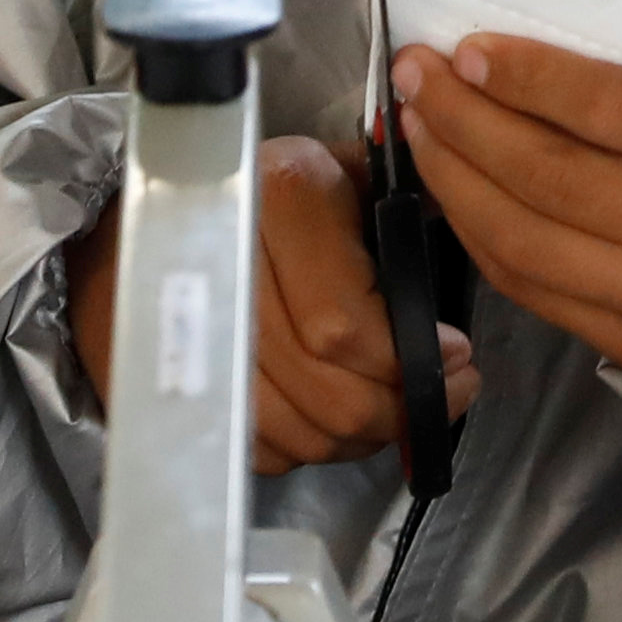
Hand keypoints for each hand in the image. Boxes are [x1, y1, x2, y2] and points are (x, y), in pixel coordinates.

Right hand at [68, 134, 481, 477]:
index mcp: (281, 201)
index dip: (409, 362)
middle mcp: (231, 270)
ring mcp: (196, 337)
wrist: (152, 214)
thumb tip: (470, 225)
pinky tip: (335, 417)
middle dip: (401, 410)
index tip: (455, 357)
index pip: (344, 328)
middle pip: (328, 394)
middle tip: (443, 393)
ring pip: (301, 433)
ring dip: (362, 436)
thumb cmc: (273, 191)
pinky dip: (310, 447)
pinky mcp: (181, 385)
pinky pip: (264, 450)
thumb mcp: (343, 171)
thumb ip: (404, 202)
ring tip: (394, 408)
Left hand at [392, 36, 621, 389]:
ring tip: (420, 128)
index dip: (528, 77)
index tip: (468, 47)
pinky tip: (457, 193)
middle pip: (556, 177)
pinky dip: (483, 238)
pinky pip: (539, 294)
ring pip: (530, 243)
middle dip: (467, 120)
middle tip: (419, 75)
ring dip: (456, 181)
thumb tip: (544, 31)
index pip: (615, 111)